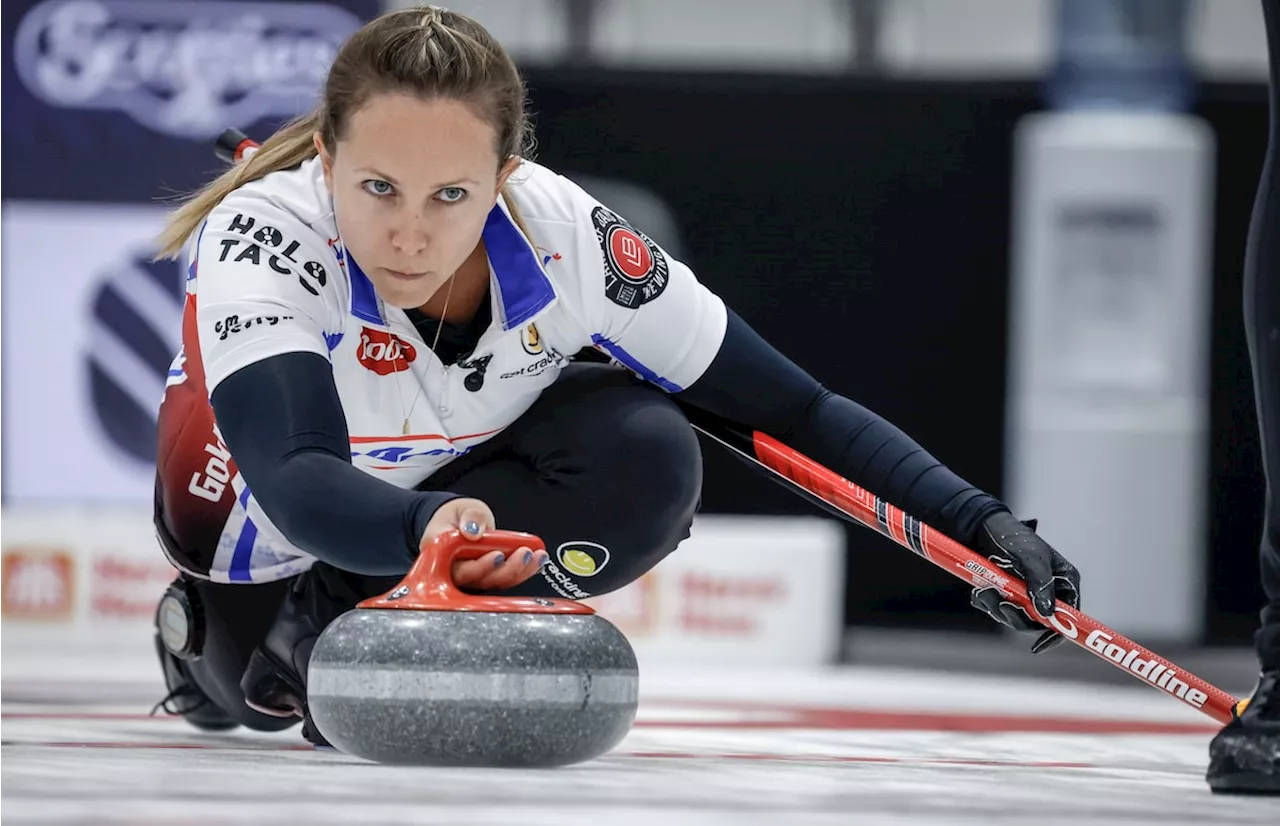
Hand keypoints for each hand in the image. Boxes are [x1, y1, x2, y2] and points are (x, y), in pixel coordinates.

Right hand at [420, 498, 548, 592]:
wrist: (460, 521)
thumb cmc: (458, 516)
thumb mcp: (464, 508)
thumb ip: (470, 516)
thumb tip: (473, 532)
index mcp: (441, 554)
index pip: (460, 569)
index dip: (481, 566)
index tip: (498, 555)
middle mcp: (456, 571)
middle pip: (481, 580)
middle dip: (507, 570)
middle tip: (525, 553)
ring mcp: (474, 577)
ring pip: (496, 582)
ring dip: (520, 571)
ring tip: (537, 556)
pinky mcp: (488, 577)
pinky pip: (505, 578)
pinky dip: (523, 571)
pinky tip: (537, 560)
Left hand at [969, 510, 1080, 653]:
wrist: (980, 527)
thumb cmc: (1012, 537)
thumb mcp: (1030, 557)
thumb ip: (1040, 584)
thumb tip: (1047, 613)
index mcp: (1064, 581)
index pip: (1071, 615)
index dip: (1059, 633)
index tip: (1039, 644)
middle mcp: (1049, 590)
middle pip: (1040, 622)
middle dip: (1018, 617)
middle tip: (1001, 605)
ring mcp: (1027, 593)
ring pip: (1017, 617)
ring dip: (999, 609)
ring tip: (985, 591)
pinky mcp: (1008, 594)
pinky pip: (1000, 610)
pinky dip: (989, 604)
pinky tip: (981, 591)